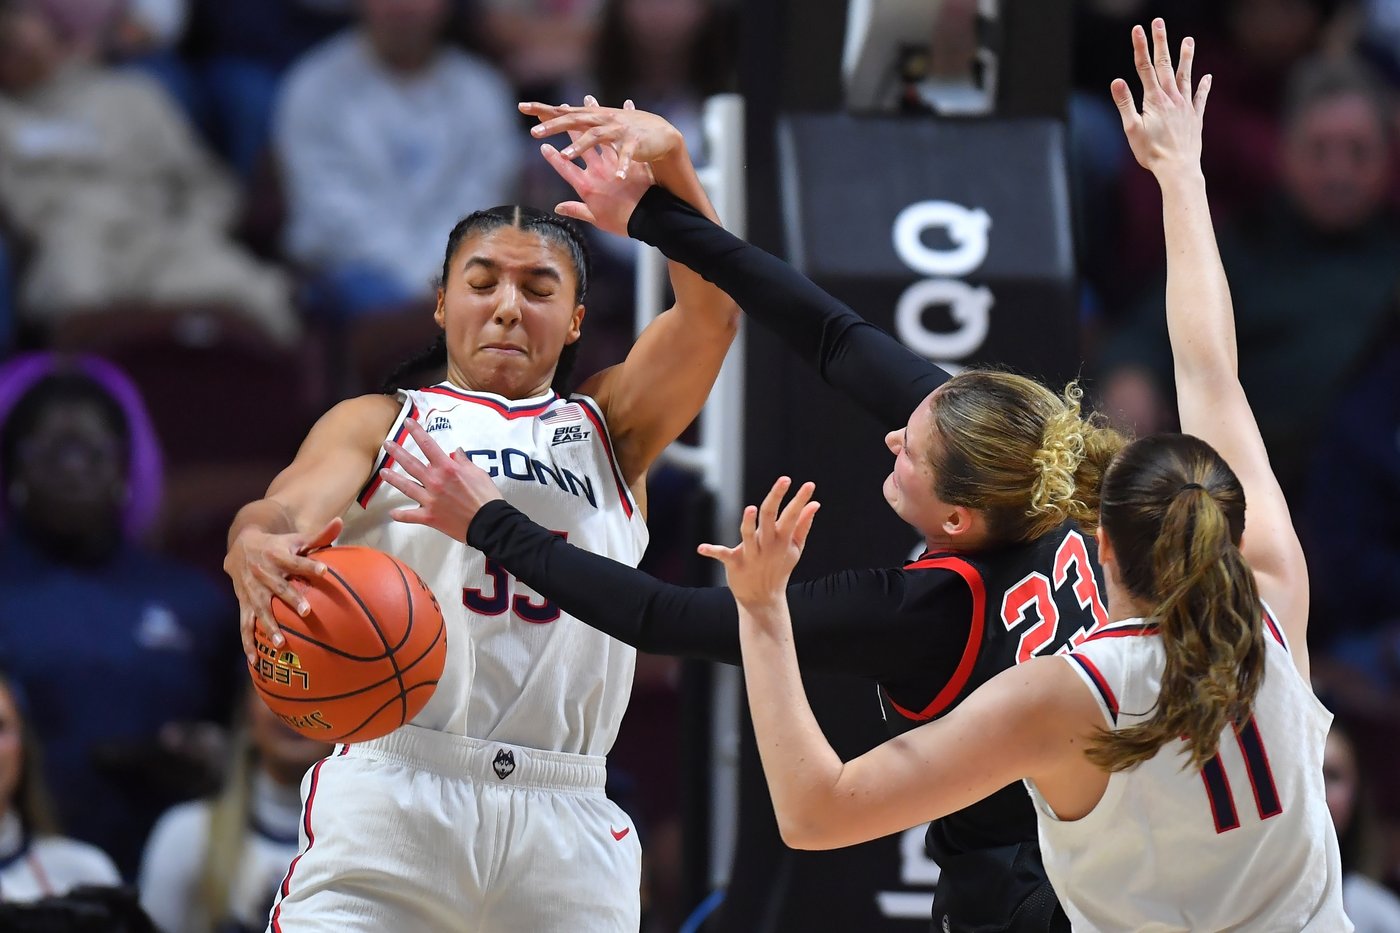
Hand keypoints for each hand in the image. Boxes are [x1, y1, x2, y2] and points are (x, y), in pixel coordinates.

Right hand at [225, 517, 339, 664]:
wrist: (241, 546)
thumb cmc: (278, 545)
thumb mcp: (296, 538)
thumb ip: (320, 535)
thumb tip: (341, 522)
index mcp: (279, 556)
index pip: (296, 561)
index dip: (309, 565)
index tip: (324, 571)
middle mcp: (264, 574)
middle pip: (278, 587)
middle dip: (291, 599)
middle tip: (307, 611)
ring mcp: (252, 591)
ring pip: (260, 610)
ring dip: (269, 626)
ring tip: (281, 643)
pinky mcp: (244, 604)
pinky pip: (244, 625)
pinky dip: (247, 643)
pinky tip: (254, 660)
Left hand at [380, 419, 504, 540]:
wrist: (488, 522)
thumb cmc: (486, 497)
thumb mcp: (478, 473)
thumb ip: (464, 462)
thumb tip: (456, 452)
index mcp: (447, 468)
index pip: (428, 445)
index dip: (416, 432)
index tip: (408, 422)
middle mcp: (435, 481)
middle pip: (411, 463)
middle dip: (397, 452)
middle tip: (387, 444)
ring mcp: (430, 499)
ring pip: (406, 487)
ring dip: (393, 479)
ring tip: (383, 472)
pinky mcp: (429, 516)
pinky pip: (411, 516)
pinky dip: (401, 515)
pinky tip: (392, 513)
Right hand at [521, 98, 664, 235]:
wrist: (648, 221)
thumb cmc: (622, 223)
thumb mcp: (597, 219)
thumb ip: (577, 210)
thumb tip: (558, 207)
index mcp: (587, 187)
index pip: (565, 168)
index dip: (553, 158)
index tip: (542, 145)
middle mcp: (599, 172)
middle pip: (580, 144)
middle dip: (567, 126)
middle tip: (558, 110)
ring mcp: (616, 164)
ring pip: (602, 135)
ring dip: (593, 116)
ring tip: (586, 99)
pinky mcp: (632, 160)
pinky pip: (625, 136)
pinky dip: (624, 122)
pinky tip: (624, 104)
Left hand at [698, 477, 819, 610]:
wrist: (763, 599)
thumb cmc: (779, 568)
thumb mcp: (795, 548)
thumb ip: (803, 525)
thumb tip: (815, 504)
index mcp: (782, 539)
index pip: (791, 515)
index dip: (800, 499)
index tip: (810, 485)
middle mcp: (767, 544)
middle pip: (770, 517)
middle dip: (777, 497)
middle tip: (785, 480)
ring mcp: (751, 554)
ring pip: (749, 535)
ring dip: (749, 523)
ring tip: (751, 510)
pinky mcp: (735, 564)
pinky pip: (723, 555)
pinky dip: (712, 551)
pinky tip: (701, 549)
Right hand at [1112, 18, 1210, 175]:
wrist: (1178, 168)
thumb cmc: (1151, 152)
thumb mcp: (1132, 130)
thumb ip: (1125, 104)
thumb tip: (1117, 81)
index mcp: (1154, 100)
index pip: (1144, 67)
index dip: (1140, 47)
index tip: (1137, 30)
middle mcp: (1172, 98)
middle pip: (1165, 64)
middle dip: (1160, 42)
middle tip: (1159, 22)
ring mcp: (1186, 106)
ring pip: (1186, 76)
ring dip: (1186, 57)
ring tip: (1188, 40)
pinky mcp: (1195, 117)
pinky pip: (1200, 97)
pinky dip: (1203, 86)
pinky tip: (1207, 77)